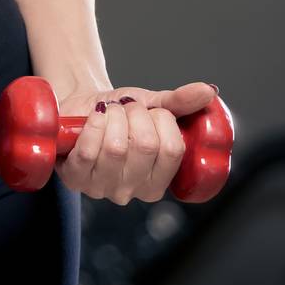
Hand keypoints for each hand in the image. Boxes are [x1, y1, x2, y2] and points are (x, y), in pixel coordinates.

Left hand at [54, 81, 218, 203]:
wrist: (81, 106)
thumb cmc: (119, 112)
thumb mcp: (152, 106)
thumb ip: (181, 102)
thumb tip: (209, 92)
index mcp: (157, 182)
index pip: (173, 150)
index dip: (161, 120)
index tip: (150, 111)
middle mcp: (131, 192)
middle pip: (144, 147)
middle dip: (134, 114)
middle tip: (125, 108)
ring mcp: (102, 188)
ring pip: (116, 148)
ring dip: (112, 117)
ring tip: (108, 112)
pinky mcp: (75, 179)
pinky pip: (88, 151)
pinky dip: (92, 125)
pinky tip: (92, 118)